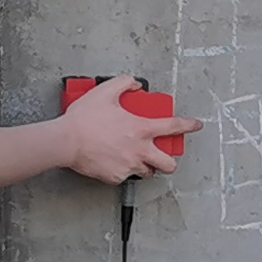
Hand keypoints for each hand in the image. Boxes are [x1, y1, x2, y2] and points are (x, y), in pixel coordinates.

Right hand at [58, 76, 197, 183]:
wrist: (66, 141)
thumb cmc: (83, 119)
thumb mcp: (105, 92)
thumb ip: (124, 84)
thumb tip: (135, 85)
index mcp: (140, 129)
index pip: (173, 127)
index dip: (188, 126)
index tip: (196, 126)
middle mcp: (139, 150)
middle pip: (168, 164)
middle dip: (170, 162)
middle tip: (163, 156)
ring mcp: (128, 166)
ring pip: (147, 172)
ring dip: (146, 166)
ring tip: (136, 158)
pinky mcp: (115, 177)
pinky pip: (125, 176)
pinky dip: (123, 170)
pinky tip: (114, 161)